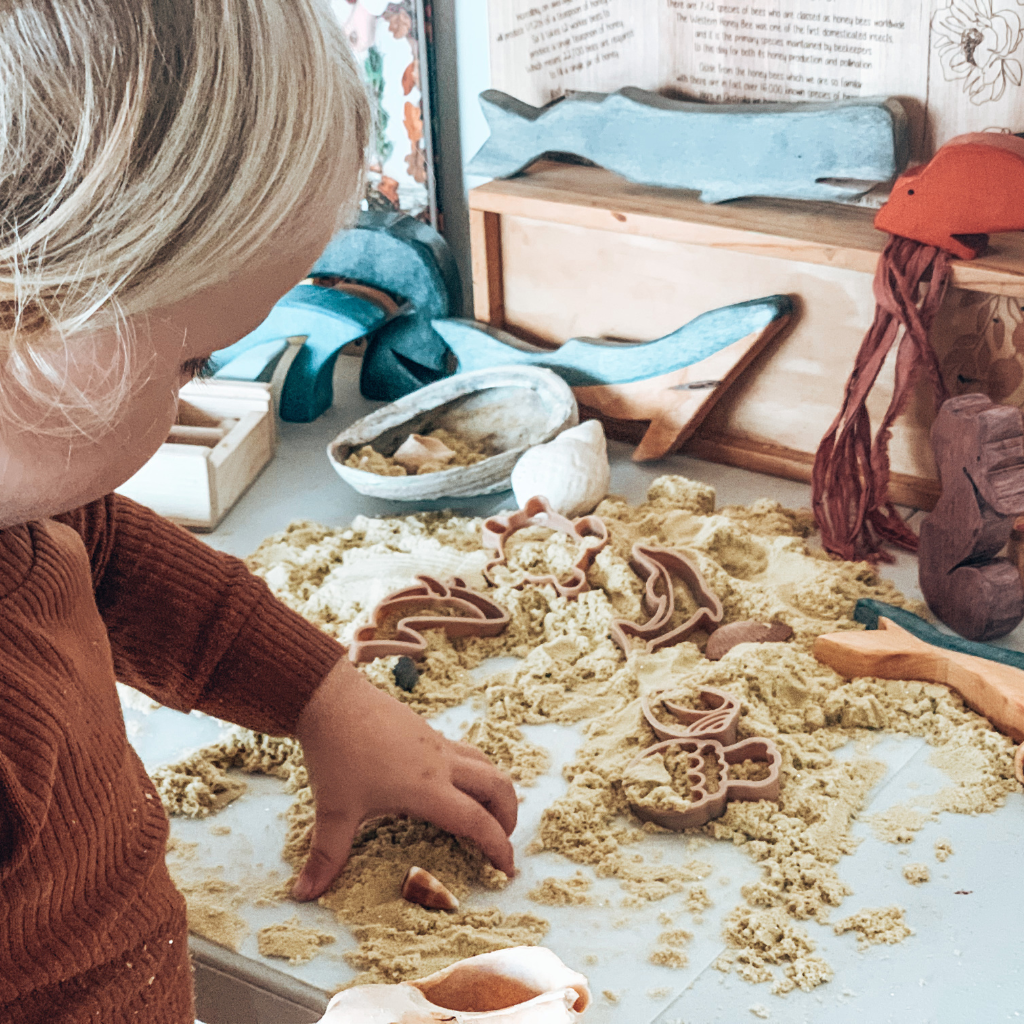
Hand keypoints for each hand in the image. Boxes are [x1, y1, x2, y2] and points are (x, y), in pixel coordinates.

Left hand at [290, 659, 517, 900]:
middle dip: (508, 815)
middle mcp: (441, 764)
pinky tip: (452, 783)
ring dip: (495, 790)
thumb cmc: (336, 756)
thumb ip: (327, 856)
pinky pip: (465, 752)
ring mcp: (436, 743)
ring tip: (487, 812)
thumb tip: (305, 894)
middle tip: (501, 839)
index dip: (497, 847)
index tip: (507, 868)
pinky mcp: (426, 730)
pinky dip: (474, 772)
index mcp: (427, 789)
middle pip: (497, 786)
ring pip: (485, 764)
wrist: (331, 700)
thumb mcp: (334, 812)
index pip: (476, 822)